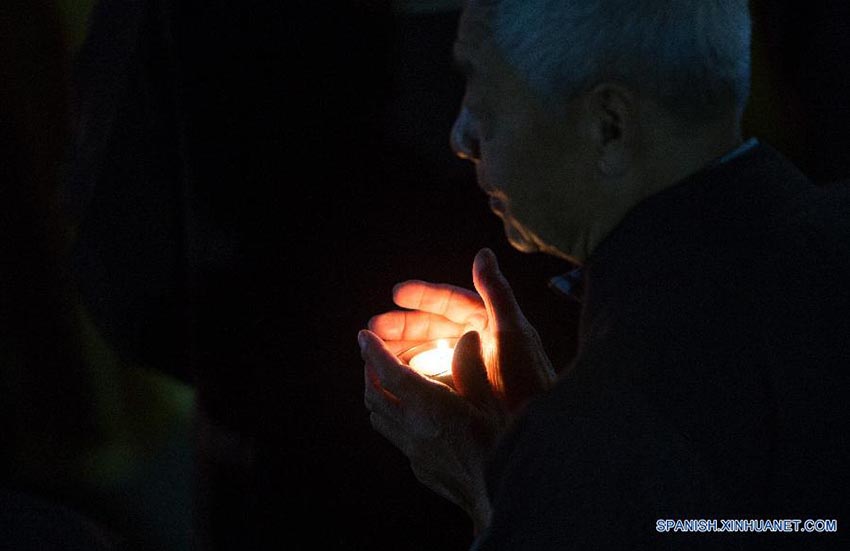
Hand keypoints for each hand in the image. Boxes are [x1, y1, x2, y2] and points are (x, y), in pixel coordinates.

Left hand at [360, 328, 499, 530]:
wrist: (504, 496)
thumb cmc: (503, 445)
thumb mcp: (491, 400)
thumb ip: (473, 367)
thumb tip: (466, 337)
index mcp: (430, 407)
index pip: (389, 373)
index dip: (374, 352)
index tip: (365, 337)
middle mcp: (414, 430)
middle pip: (375, 395)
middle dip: (370, 371)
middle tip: (375, 356)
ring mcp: (414, 453)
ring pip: (379, 418)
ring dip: (377, 395)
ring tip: (387, 382)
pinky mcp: (421, 469)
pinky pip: (396, 438)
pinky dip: (393, 418)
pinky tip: (412, 416)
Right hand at [369, 248, 554, 410]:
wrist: (540, 427)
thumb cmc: (529, 379)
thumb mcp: (512, 332)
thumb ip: (496, 292)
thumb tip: (484, 254)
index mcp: (492, 323)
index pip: (453, 302)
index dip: (424, 296)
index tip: (396, 294)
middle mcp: (481, 342)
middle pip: (436, 326)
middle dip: (405, 325)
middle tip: (375, 328)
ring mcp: (472, 367)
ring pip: (431, 351)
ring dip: (404, 348)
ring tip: (378, 351)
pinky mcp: (466, 390)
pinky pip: (433, 375)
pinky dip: (414, 372)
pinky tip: (395, 374)